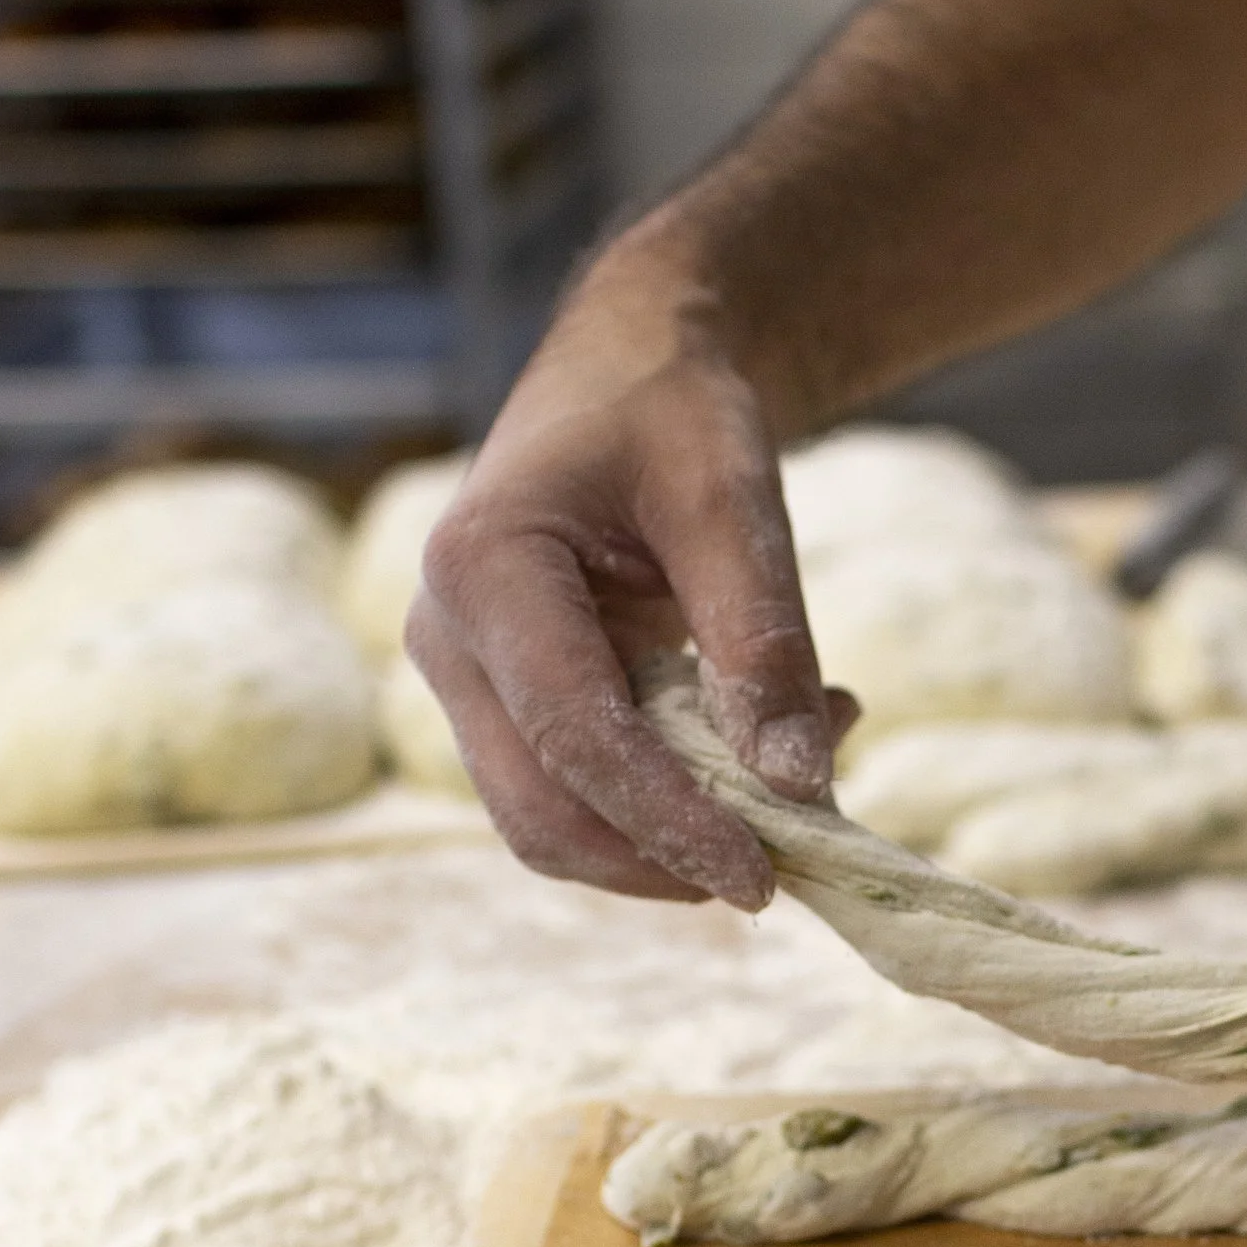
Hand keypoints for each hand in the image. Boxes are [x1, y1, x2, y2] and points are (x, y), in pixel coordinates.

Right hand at [407, 296, 843, 906]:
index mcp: (483, 568)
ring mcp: (467, 681)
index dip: (668, 822)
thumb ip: (761, 640)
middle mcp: (448, 637)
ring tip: (795, 772)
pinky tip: (756, 752)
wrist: (626, 369)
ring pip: (553, 823)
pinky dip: (668, 806)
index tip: (762, 877)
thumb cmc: (671, 411)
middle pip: (542, 812)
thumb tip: (798, 787)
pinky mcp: (507, 707)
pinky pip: (577, 794)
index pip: (573, 737)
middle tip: (793, 858)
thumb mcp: (731, 501)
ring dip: (672, 839)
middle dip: (664, 858)